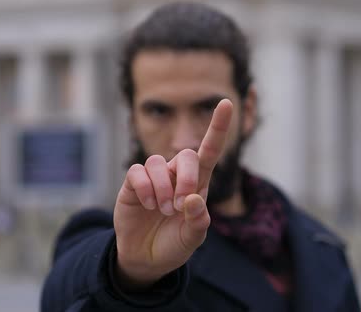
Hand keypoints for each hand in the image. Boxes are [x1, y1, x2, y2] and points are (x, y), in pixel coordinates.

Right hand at [113, 99, 232, 288]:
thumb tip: (192, 198)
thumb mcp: (192, 238)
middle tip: (179, 205)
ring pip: (157, 162)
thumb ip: (197, 221)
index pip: (210, 150)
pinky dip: (145, 188)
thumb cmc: (174, 244)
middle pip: (185, 155)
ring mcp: (154, 178)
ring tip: (162, 210)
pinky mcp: (133, 184)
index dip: (218, 127)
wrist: (146, 258)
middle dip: (185, 178)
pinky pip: (138, 172)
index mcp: (198, 184)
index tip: (227, 103)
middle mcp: (176, 175)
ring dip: (162, 188)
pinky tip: (147, 204)